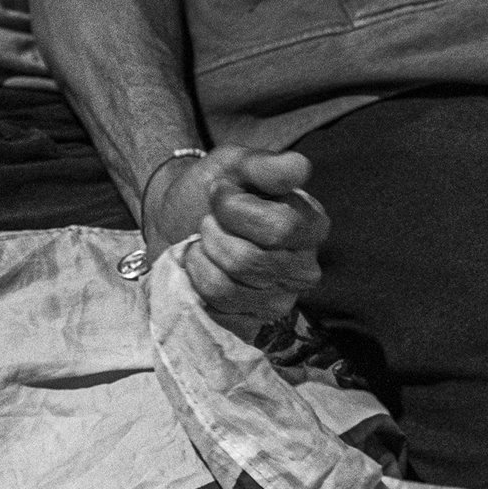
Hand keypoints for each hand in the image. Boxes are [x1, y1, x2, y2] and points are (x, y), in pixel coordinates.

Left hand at [142, 146, 329, 334]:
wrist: (175, 221)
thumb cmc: (212, 191)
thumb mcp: (235, 165)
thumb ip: (264, 165)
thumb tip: (299, 169)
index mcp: (312, 226)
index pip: (279, 228)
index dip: (235, 209)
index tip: (219, 193)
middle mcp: (304, 269)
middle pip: (250, 261)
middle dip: (214, 235)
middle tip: (208, 222)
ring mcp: (279, 302)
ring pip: (227, 286)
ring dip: (201, 258)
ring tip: (203, 244)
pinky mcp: (250, 323)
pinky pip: (214, 308)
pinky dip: (196, 281)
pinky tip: (201, 268)